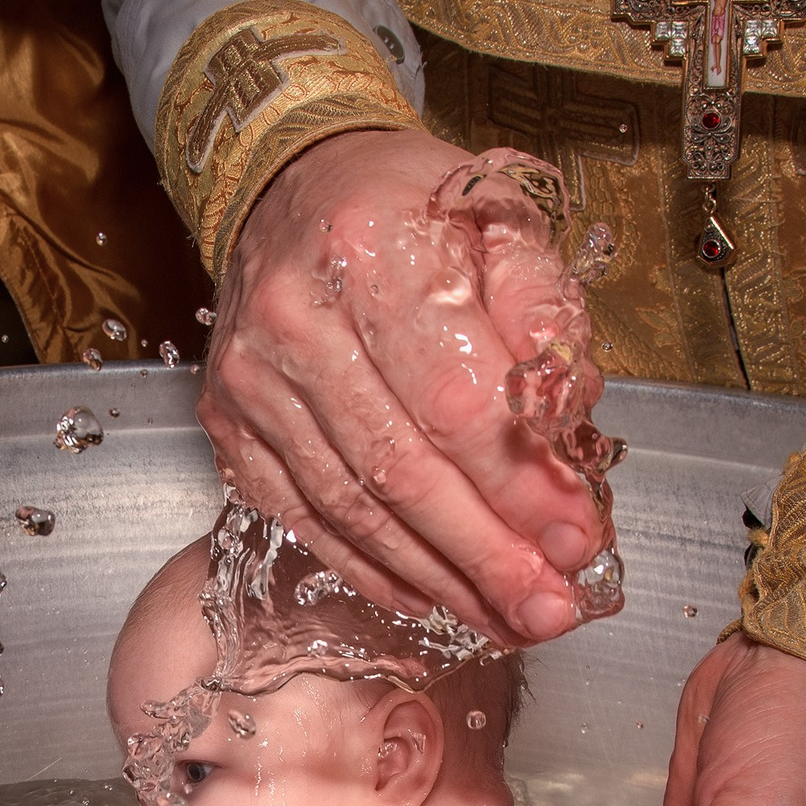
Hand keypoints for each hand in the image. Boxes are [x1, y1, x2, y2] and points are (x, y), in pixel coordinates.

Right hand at [201, 128, 609, 642]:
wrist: (296, 187)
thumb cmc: (410, 209)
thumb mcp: (502, 222)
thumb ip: (545, 317)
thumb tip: (568, 426)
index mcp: (372, 247)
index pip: (456, 397)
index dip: (519, 481)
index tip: (576, 537)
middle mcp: (295, 315)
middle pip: (402, 467)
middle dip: (486, 553)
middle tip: (548, 607)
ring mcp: (253, 380)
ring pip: (354, 506)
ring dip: (440, 576)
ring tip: (507, 618)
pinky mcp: (229, 425)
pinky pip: (306, 518)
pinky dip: (374, 568)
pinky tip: (431, 597)